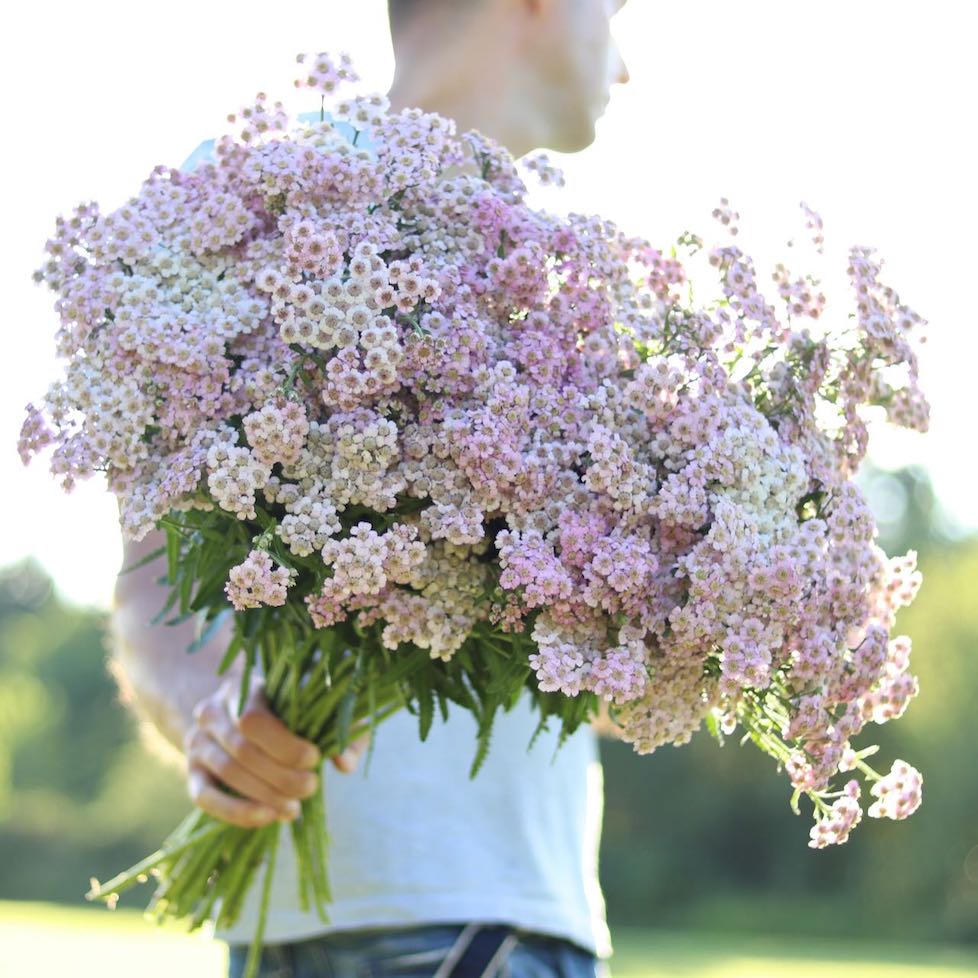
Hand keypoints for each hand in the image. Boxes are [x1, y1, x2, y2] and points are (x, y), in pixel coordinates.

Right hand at [184, 676, 366, 827]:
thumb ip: (337, 726)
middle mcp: (212, 711)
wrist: (235, 713)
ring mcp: (197, 741)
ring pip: (228, 773)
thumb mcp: (312, 704)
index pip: (253, 720)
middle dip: (281, 775)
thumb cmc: (285, 708)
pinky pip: (205, 797)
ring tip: (295, 808)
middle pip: (243, 750)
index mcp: (243, 687)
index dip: (285, 745)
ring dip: (264, 796)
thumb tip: (344, 763)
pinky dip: (236, 812)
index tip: (315, 758)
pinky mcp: (190, 771)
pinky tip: (266, 818)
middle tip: (312, 787)